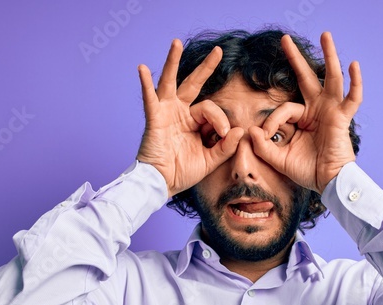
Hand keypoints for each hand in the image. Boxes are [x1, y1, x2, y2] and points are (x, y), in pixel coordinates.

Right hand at [135, 39, 243, 197]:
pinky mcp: (154, 118)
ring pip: (171, 82)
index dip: (220, 120)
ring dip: (173, 62)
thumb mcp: (210, 160)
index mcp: (193, 121)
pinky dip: (145, 84)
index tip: (222, 135)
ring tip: (176, 43)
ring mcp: (166, 112)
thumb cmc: (183, 172)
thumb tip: (240, 129)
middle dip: (206, 68)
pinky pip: (150, 99)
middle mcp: (180, 112)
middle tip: (219, 51)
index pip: (211, 110)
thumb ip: (225, 146)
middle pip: (193, 84)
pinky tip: (143, 69)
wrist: (162, 184)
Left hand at [248, 31, 361, 193]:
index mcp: (302, 118)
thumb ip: (263, 146)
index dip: (272, 121)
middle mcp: (317, 110)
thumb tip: (250, 131)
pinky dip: (355, 82)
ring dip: (329, 55)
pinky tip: (354, 65)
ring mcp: (331, 111)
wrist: (328, 183)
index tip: (266, 136)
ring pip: (330, 78)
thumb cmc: (307, 171)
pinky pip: (352, 98)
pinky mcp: (342, 117)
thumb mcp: (279, 159)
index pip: (284, 109)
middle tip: (285, 39)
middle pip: (306, 78)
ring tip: (325, 35)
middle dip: (295, 58)